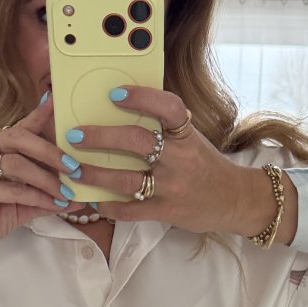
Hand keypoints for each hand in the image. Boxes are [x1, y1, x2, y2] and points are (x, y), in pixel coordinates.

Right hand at [0, 92, 79, 263]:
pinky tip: (52, 204)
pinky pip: (12, 188)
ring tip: (66, 191)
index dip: (39, 115)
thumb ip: (43, 196)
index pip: (18, 128)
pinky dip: (36, 196)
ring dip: (46, 178)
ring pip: (17, 162)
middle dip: (50, 151)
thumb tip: (77, 196)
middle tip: (74, 167)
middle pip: (19, 138)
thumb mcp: (17, 205)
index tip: (58, 103)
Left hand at [64, 86, 253, 234]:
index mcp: (186, 135)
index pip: (168, 108)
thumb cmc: (204, 164)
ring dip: (95, 174)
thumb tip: (125, 106)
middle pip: (137, 142)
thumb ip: (165, 127)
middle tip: (74, 135)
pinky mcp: (167, 212)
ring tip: (73, 169)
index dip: (142, 98)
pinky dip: (109, 206)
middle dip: (101, 137)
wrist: (234, 200)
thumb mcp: (192, 139)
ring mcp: (172, 187)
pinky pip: (131, 211)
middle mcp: (180, 159)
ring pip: (127, 179)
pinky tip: (94, 200)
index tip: (114, 94)